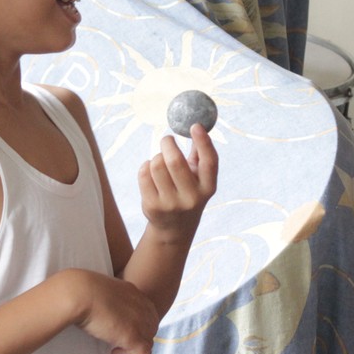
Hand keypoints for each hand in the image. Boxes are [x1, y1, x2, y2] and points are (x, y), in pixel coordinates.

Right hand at [63, 269, 159, 353]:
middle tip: (119, 343)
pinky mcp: (133, 337)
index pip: (146, 311)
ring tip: (115, 352)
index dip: (139, 323)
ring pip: (147, 341)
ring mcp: (139, 322)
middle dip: (139, 337)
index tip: (124, 329)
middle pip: (150, 327)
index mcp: (132, 292)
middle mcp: (140, 306)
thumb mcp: (99, 290)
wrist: (79, 293)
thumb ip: (105, 298)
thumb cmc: (80, 290)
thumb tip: (93, 304)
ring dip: (134, 349)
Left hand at [138, 123, 218, 239]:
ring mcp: (171, 203)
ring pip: (156, 165)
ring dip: (156, 156)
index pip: (209, 162)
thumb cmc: (188, 193)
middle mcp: (192, 198)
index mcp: (208, 187)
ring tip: (159, 160)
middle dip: (168, 144)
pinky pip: (144, 174)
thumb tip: (198, 126)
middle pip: (175, 161)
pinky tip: (150, 171)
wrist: (174, 228)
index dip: (203, 142)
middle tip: (167, 139)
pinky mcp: (153, 206)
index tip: (195, 126)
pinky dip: (146, 166)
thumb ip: (200, 155)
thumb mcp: (199, 179)